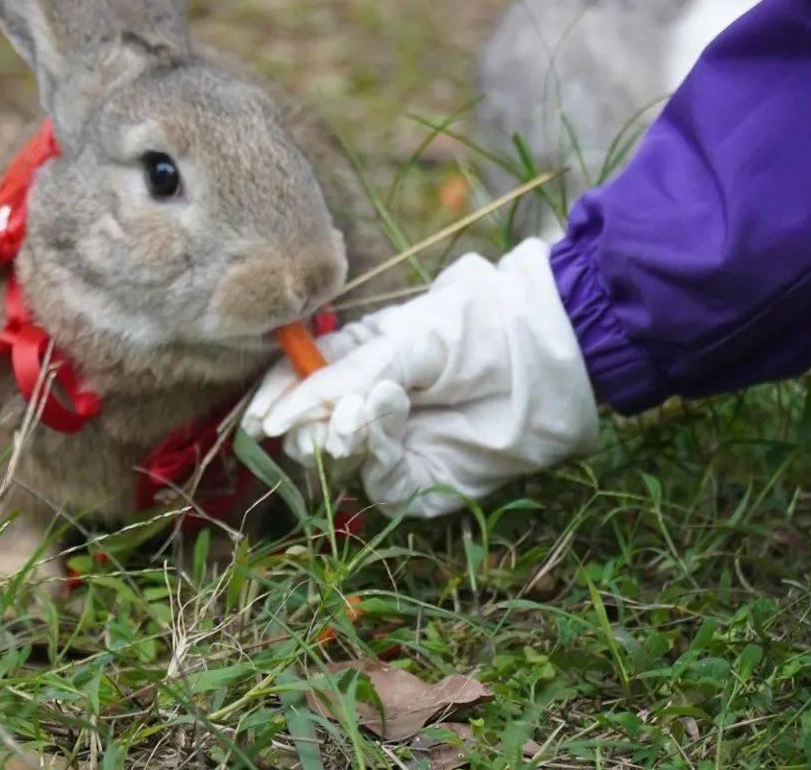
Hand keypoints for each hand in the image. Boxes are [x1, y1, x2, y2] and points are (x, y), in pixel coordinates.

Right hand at [244, 239, 598, 516]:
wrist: (551, 355)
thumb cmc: (478, 327)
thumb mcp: (406, 336)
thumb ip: (348, 372)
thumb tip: (285, 412)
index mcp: (362, 360)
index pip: (301, 387)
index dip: (276, 400)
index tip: (259, 414)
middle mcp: (372, 407)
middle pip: (310, 434)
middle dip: (304, 426)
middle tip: (316, 414)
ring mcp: (398, 447)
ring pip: (339, 464)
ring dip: (338, 438)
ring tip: (362, 409)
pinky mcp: (424, 483)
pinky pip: (381, 483)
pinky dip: (374, 452)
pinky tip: (388, 415)